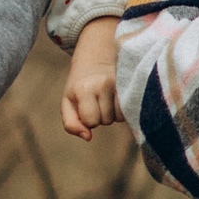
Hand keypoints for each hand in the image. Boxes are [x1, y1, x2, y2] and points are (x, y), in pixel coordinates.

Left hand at [60, 20, 121, 141]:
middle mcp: (103, 84)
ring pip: (119, 117)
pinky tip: (117, 98)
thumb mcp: (68, 103)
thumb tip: (88, 137)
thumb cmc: (79, 87)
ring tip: (107, 99)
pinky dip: (123, 109)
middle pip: (106, 121)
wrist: (96, 60)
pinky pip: (130, 109)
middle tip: (96, 101)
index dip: (88, 119)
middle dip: (100, 116)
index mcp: (84, 89)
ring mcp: (119, 83)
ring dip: (113, 114)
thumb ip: (71, 124)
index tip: (86, 107)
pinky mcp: (131, 83)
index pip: (91, 121)